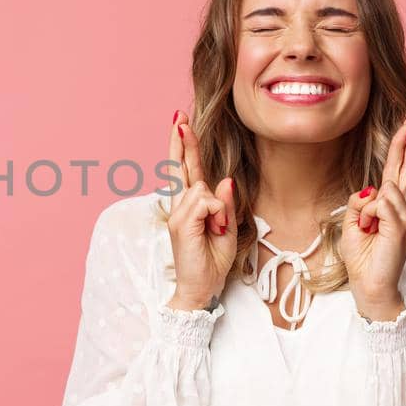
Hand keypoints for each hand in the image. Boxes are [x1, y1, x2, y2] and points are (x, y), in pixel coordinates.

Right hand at [165, 110, 237, 310]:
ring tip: (217, 230)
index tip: (181, 123)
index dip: (185, 146)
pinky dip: (215, 214)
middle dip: (181, 141)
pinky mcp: (181, 223)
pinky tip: (214, 229)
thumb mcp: (227, 229)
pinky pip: (204, 202)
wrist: (200, 289)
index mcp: (192, 206)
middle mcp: (181, 207)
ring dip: (217, 208)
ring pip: (201, 188)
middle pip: (180, 167)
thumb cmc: (212, 262)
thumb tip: (224, 180)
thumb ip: (224, 204)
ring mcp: (178, 214)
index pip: (187, 170)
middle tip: (178, 117)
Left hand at [337, 113, 405, 320]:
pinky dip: (371, 215)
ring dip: (368, 209)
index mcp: (390, 207)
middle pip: (405, 170)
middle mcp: (402, 210)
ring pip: (387, 189)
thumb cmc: (363, 258)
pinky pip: (383, 205)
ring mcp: (405, 219)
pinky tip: (373, 228)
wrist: (370, 286)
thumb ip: (359, 203)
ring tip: (368, 230)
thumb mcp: (352, 224)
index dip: (400, 149)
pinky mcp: (402, 229)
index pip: (396, 171)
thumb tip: (371, 190)